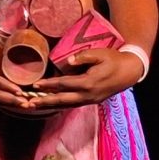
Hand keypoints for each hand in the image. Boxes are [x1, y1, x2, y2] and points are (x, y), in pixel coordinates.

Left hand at [23, 47, 141, 108]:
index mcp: (88, 82)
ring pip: (67, 105)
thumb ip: (84, 57)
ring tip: (35, 105)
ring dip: (51, 105)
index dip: (49, 85)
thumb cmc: (114, 60)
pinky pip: (73, 104)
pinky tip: (51, 104)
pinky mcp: (92, 101)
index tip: (35, 85)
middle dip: (44, 101)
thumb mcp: (100, 54)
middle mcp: (88, 95)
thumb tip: (69, 61)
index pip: (64, 84)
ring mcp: (90, 100)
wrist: (130, 72)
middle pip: (62, 100)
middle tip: (28, 103)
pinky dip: (61, 104)